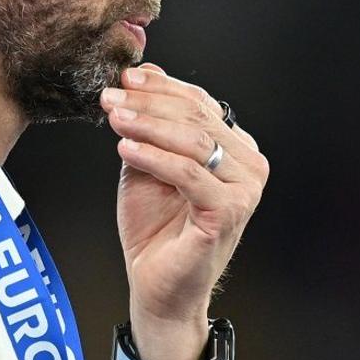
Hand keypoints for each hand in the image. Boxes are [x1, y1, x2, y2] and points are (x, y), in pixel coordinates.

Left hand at [100, 66, 266, 353]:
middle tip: (111, 97)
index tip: (123, 79)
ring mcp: (244, 190)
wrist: (157, 286)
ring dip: (147, 125)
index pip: (200, 104)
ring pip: (194, 141)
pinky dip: (153, 157)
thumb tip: (143, 73)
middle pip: (197, 118)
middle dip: (148, 104)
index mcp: (236, 149)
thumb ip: (151, 124)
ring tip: (113, 119)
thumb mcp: (148, 163)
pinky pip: (188, 174)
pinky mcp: (229, 212)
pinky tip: (125, 149)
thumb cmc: (156, 229)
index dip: (160, 87)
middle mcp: (249, 166)